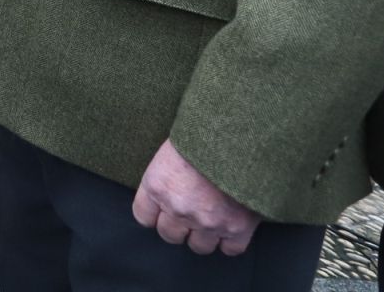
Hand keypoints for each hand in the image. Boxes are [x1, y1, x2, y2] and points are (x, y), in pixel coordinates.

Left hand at [131, 139, 260, 256]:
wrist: (240, 134)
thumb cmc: (203, 133)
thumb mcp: (172, 149)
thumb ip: (166, 177)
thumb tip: (169, 191)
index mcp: (157, 186)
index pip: (143, 217)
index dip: (154, 215)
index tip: (163, 210)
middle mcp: (178, 208)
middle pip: (170, 235)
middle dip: (179, 226)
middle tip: (191, 212)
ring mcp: (207, 221)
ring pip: (198, 246)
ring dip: (204, 236)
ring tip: (212, 219)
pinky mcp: (237, 227)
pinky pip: (230, 250)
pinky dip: (231, 241)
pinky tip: (231, 226)